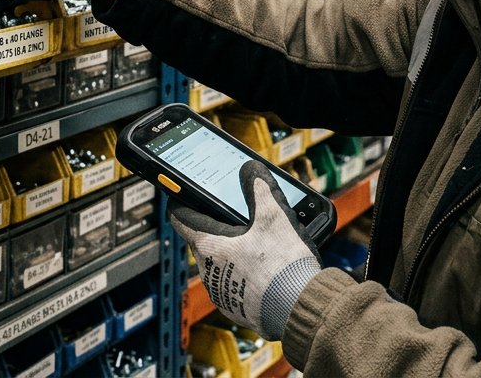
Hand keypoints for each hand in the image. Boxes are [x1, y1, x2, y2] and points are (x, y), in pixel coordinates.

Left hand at [170, 161, 322, 340]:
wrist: (299, 308)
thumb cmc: (283, 265)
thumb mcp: (274, 216)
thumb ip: (260, 189)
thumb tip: (251, 171)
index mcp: (210, 246)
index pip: (181, 219)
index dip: (183, 204)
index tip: (184, 196)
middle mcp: (209, 272)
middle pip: (204, 241)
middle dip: (218, 230)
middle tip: (238, 220)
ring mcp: (221, 293)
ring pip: (219, 266)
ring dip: (232, 255)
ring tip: (258, 248)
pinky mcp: (237, 308)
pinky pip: (234, 287)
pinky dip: (245, 278)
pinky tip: (264, 272)